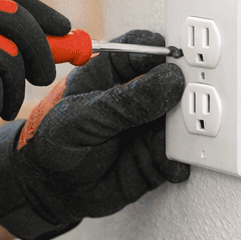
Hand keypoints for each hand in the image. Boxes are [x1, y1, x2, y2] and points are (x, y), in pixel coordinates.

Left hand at [0, 29, 188, 239]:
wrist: (52, 191)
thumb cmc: (54, 142)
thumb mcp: (82, 116)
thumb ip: (124, 102)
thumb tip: (167, 82)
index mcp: (113, 71)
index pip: (147, 48)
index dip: (165, 52)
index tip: (178, 63)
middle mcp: (137, 95)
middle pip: (175, 81)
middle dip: (187, 91)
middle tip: (189, 102)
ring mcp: (150, 125)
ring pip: (183, 119)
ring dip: (187, 128)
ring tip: (178, 137)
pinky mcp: (158, 156)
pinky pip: (180, 154)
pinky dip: (180, 159)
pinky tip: (170, 163)